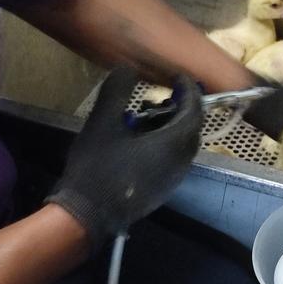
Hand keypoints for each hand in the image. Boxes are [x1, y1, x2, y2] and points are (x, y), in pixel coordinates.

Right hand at [46, 68, 202, 249]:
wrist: (88, 215)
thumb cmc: (97, 167)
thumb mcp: (102, 122)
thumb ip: (117, 91)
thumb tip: (127, 69)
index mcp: (173, 144)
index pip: (194, 110)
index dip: (189, 90)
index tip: (178, 76)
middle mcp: (181, 163)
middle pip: (192, 128)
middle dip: (182, 108)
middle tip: (164, 94)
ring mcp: (173, 180)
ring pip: (183, 145)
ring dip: (172, 127)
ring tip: (148, 116)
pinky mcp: (162, 190)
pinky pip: (173, 159)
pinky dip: (165, 143)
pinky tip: (140, 141)